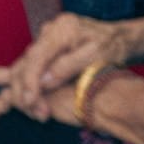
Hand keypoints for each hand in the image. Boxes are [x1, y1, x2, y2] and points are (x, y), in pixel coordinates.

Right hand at [0, 12, 128, 124]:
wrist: (119, 39)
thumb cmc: (111, 47)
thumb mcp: (96, 55)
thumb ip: (68, 66)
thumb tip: (43, 82)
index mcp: (63, 28)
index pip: (36, 57)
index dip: (30, 82)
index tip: (30, 103)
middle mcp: (51, 30)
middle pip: (27, 63)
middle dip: (28, 91)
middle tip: (41, 115)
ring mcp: (47, 38)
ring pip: (24, 67)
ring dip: (26, 91)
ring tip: (40, 113)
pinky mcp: (46, 48)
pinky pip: (30, 67)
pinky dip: (27, 84)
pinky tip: (25, 98)